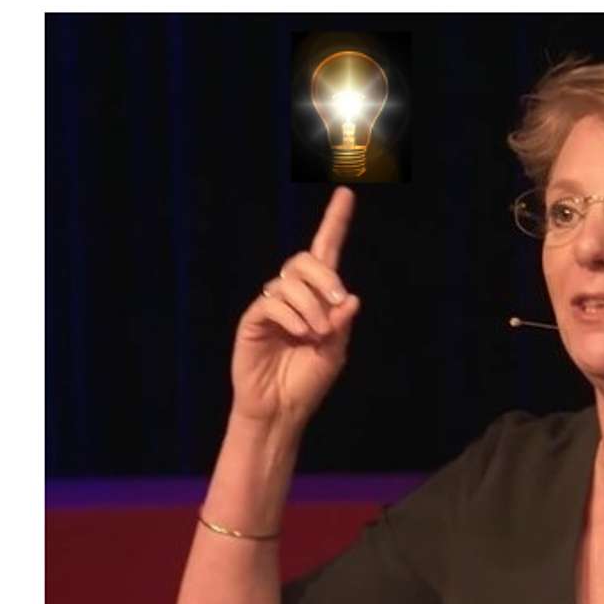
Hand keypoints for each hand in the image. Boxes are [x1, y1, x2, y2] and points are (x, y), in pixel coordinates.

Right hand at [230, 188, 361, 425]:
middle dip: (324, 275)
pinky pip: (272, 302)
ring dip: (311, 305)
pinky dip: (292, 316)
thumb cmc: (308, 381)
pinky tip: (301, 333)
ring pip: (289, 281)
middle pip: (305, 260)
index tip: (346, 194)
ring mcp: (271, 306)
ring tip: (317, 334)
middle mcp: (293, 295)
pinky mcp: (253, 319)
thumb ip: (342, 325)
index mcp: (318, 299)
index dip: (335, 223)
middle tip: (337, 301)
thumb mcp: (334, 353)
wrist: (281, 409)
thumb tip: (350, 297)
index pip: (326, 252)